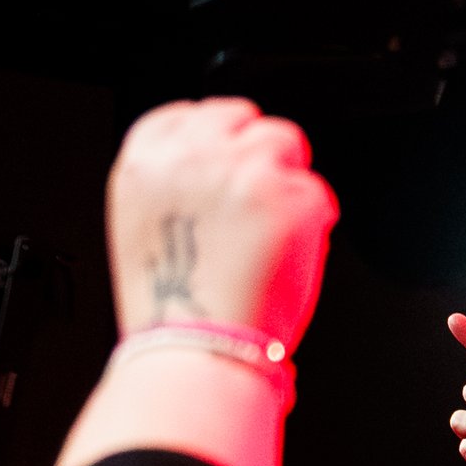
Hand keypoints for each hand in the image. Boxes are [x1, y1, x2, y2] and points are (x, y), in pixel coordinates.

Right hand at [108, 99, 336, 350]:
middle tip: (257, 212)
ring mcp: (247, 172)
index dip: (220, 142)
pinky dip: (313, 226)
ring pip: (286, 142)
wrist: (201, 353)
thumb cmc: (177, 311)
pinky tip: (286, 259)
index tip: (230, 171)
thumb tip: (211, 165)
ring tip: (272, 236)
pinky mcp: (292, 198)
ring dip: (288, 183)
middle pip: (245, 120)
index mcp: (149, 159)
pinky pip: (318, 194)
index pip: (193, 112)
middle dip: (257, 157)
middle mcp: (195, 154)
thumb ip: (175, 182)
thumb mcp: (146, 227)